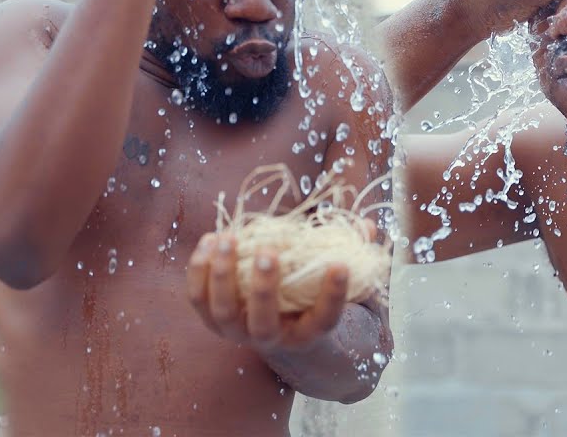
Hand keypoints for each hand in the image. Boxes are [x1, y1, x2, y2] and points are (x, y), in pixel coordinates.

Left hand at [186, 233, 351, 351]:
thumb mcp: (332, 283)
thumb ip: (352, 257)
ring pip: (223, 311)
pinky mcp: (209, 317)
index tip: (340, 265)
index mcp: (306, 334)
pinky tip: (211, 239)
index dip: (333, 296)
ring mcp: (235, 331)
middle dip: (263, 289)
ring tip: (228, 239)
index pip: (323, 321)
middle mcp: (269, 339)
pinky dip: (199, 270)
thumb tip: (369, 228)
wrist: (272, 326)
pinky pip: (197, 298)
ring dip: (222, 275)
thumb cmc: (306, 298)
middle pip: (263, 324)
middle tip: (269, 252)